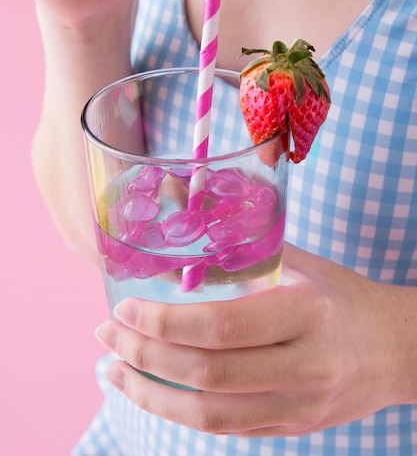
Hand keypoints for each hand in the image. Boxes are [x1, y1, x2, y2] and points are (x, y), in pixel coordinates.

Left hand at [95, 243, 416, 436]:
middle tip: (105, 337)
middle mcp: (305, 366)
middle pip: (208, 375)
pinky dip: (180, 411)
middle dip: (144, 358)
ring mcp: (299, 406)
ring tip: (111, 372)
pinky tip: (153, 392)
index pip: (223, 326)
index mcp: (307, 313)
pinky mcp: (293, 427)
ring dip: (150, 395)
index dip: (164, 323)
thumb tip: (185, 213)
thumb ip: (245, 245)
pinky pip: (226, 427)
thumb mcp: (304, 263)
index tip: (125, 310)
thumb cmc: (346, 297)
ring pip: (210, 415)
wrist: (400, 349)